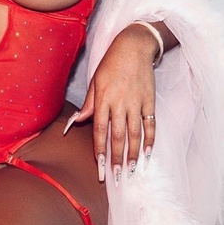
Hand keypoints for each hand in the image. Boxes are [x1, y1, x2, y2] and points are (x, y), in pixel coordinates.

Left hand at [67, 23, 158, 183]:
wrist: (133, 47)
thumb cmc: (110, 64)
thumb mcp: (94, 81)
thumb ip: (88, 104)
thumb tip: (75, 122)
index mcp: (102, 99)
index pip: (99, 130)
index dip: (99, 151)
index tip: (100, 168)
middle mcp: (119, 103)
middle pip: (118, 136)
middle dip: (116, 159)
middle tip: (116, 178)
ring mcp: (136, 103)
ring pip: (134, 134)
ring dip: (133, 155)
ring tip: (131, 172)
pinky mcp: (149, 101)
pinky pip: (150, 125)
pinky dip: (150, 140)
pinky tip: (147, 155)